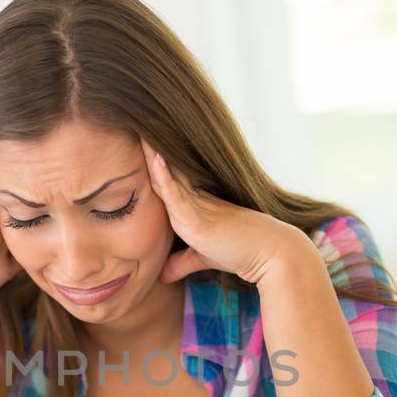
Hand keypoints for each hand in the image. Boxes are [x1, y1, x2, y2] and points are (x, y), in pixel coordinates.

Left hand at [142, 139, 303, 284]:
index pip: (163, 178)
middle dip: (145, 148)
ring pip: (166, 174)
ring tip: (134, 126)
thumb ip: (181, 261)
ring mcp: (194, 205)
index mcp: (192, 203)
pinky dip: (163, 176)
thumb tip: (163, 275)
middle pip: (162, 168)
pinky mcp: (197, 218)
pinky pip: (175, 193)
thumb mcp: (202, 256)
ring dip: (149, 152)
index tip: (130, 143)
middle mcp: (192, 198)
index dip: (148, 162)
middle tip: (128, 120)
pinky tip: (153, 158)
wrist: (269, 255)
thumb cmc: (239, 252)